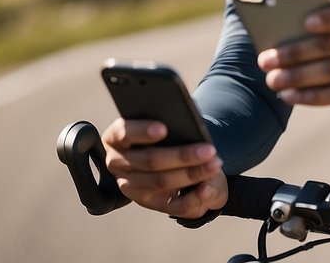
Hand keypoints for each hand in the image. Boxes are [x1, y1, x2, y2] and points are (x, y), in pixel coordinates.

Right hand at [101, 117, 227, 217]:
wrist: (161, 157)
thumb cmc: (160, 134)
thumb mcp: (158, 125)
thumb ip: (167, 123)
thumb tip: (187, 126)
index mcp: (115, 139)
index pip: (123, 133)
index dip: (142, 131)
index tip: (163, 128)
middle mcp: (117, 163)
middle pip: (150, 160)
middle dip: (182, 156)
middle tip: (208, 149)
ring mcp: (130, 186)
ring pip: (161, 182)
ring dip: (191, 174)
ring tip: (213, 165)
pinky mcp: (148, 202)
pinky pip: (171, 205)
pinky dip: (192, 197)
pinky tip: (206, 187)